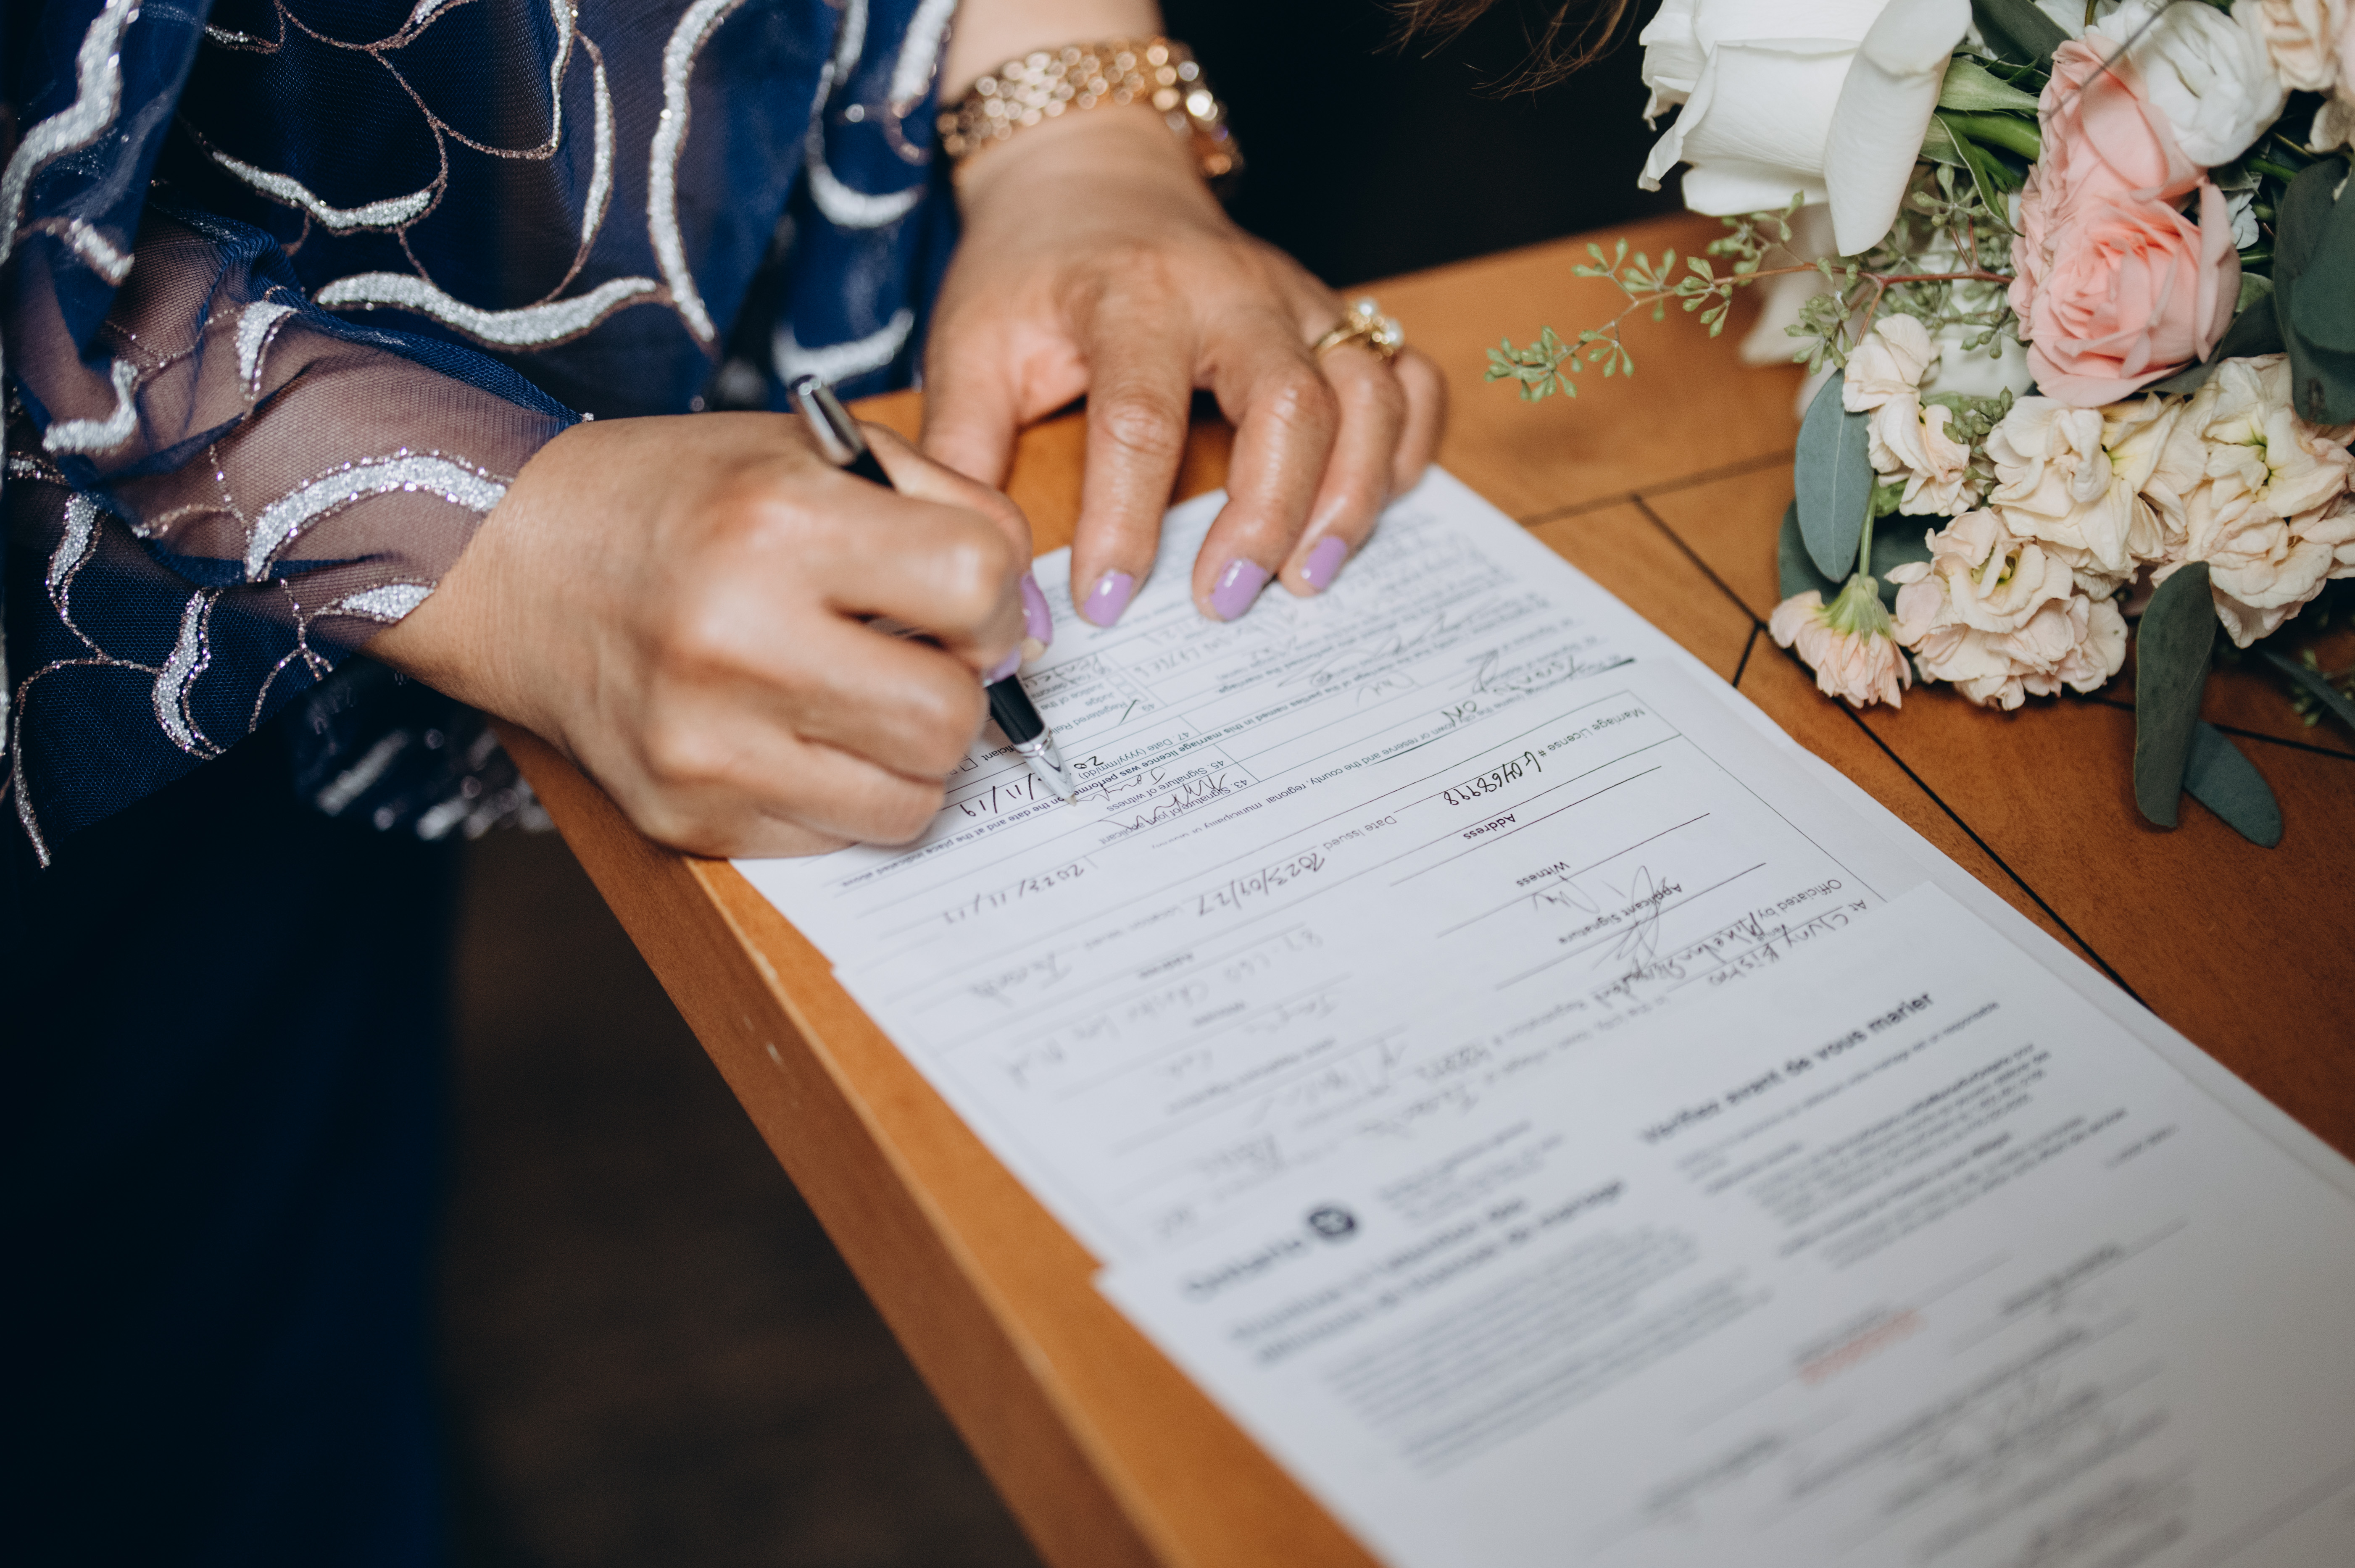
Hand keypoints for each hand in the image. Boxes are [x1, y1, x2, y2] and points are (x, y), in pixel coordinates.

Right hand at [371, 414, 1029, 856]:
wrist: (506, 560)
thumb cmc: (678, 499)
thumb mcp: (814, 453)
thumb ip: (951, 512)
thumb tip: (1028, 629)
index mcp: (776, 525)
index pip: (976, 584)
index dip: (994, 598)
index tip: (962, 599)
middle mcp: (736, 640)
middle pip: (950, 716)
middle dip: (957, 689)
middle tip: (916, 657)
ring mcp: (705, 744)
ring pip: (910, 800)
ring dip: (909, 755)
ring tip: (858, 697)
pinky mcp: (686, 817)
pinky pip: (836, 837)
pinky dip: (841, 792)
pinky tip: (792, 732)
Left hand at [921, 105, 1446, 626]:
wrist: (1091, 180)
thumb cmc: (1032, 273)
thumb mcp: (969, 346)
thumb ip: (964, 453)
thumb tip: (982, 569)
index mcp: (1133, 296)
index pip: (1141, 418)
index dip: (1126, 521)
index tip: (1104, 601)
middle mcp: (1235, 291)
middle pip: (1290, 403)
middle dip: (1267, 516)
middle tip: (1227, 601)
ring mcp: (1301, 301)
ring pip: (1368, 396)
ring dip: (1351, 497)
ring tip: (1307, 578)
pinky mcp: (1338, 319)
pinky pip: (1410, 382)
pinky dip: (1406, 452)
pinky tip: (1366, 512)